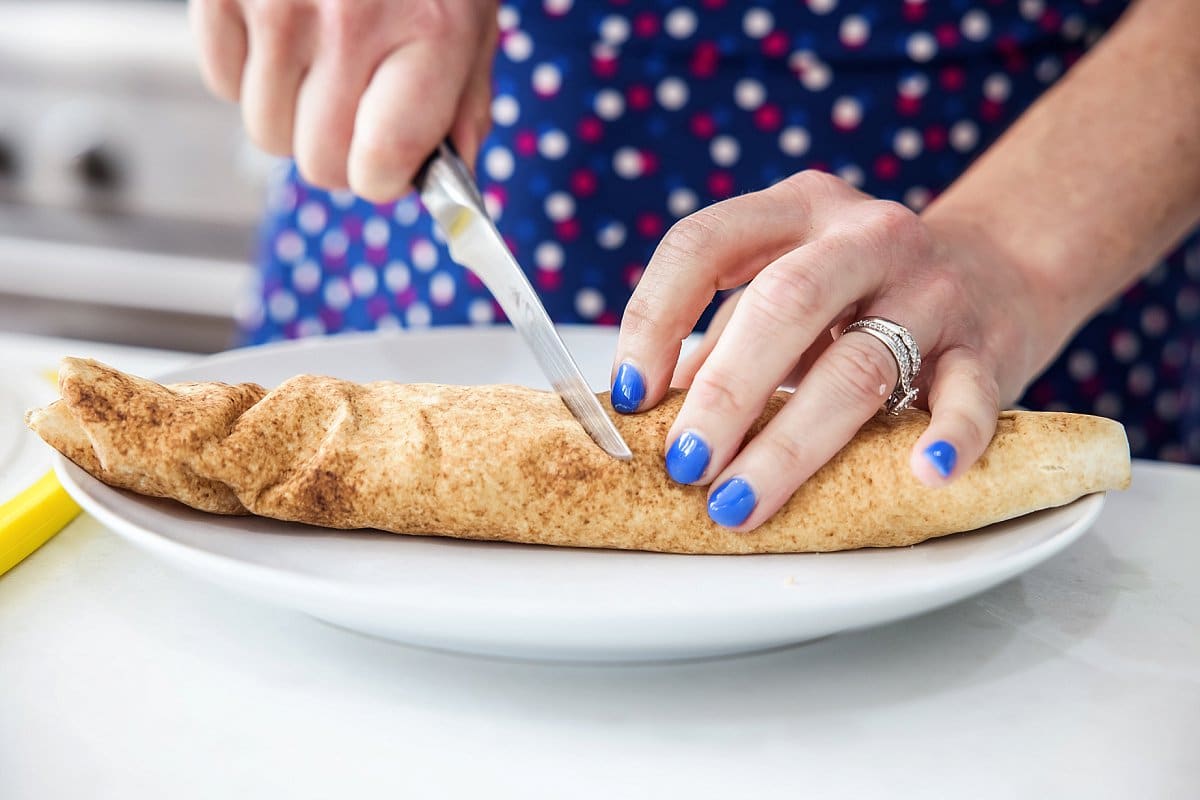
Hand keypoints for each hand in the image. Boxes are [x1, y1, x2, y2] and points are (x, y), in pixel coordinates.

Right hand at [190, 0, 497, 199]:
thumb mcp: (470, 25)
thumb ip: (462, 111)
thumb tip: (450, 189)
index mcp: (429, 35)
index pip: (380, 167)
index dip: (383, 176)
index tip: (388, 159)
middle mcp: (349, 21)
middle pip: (318, 162)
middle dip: (339, 152)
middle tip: (355, 111)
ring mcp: (278, 3)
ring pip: (266, 132)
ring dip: (293, 115)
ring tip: (321, 62)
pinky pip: (223, 82)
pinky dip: (251, 75)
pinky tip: (284, 35)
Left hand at [611, 170, 1057, 530]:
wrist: (1001, 268)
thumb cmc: (866, 291)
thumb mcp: (788, 285)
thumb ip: (726, 334)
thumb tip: (649, 409)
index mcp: (796, 210)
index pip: (704, 243)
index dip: (655, 316)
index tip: (631, 392)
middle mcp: (864, 236)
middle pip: (784, 304)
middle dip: (725, 391)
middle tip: (685, 464)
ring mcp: (932, 287)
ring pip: (859, 364)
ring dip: (790, 443)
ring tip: (740, 501)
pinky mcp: (987, 344)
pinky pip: (969, 392)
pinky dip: (949, 434)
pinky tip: (923, 474)